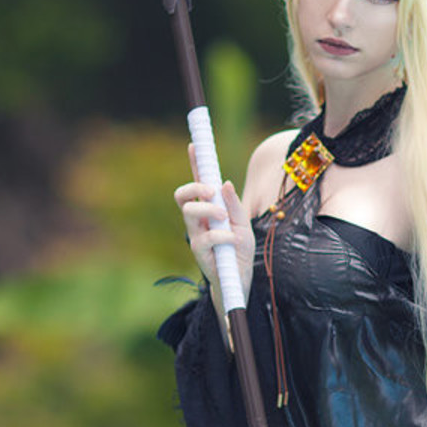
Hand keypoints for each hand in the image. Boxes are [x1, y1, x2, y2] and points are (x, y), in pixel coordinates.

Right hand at [175, 144, 254, 305]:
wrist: (240, 282)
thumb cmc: (240, 252)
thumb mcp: (244, 224)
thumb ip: (234, 205)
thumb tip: (225, 183)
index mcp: (209, 210)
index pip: (199, 183)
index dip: (196, 163)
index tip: (195, 145)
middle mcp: (198, 221)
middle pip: (182, 195)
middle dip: (195, 186)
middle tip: (212, 191)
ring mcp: (196, 235)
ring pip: (188, 212)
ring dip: (208, 209)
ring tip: (224, 218)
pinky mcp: (199, 253)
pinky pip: (206, 237)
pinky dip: (222, 235)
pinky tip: (232, 240)